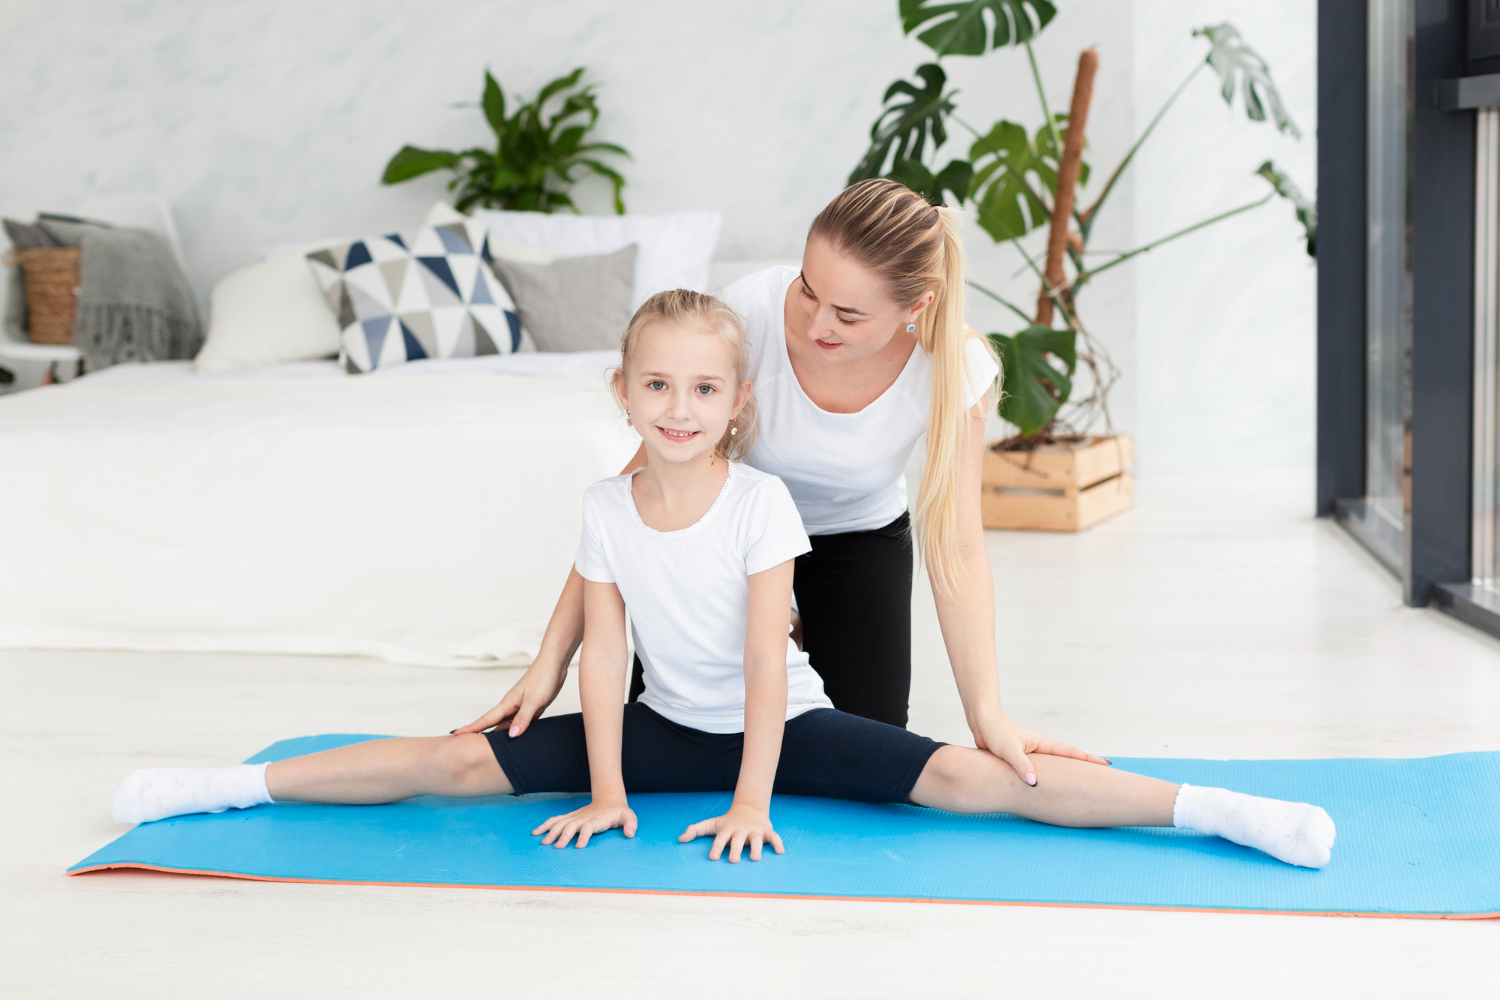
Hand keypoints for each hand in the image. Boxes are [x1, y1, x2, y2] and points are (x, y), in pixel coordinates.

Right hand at [452, 660, 566, 736]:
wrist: (554, 665)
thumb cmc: (543, 679)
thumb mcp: (534, 700)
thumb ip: (523, 718)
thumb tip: (511, 735)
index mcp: (508, 703)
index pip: (485, 719)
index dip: (471, 728)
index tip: (455, 734)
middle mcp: (511, 706)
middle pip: (492, 724)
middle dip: (479, 734)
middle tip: (465, 745)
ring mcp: (520, 707)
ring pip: (506, 725)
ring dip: (498, 736)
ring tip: (487, 749)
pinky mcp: (530, 708)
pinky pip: (519, 723)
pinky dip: (515, 731)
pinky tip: (515, 739)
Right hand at [533, 798, 637, 848]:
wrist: (609, 800)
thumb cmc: (619, 813)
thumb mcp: (629, 817)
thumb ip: (631, 824)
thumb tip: (630, 834)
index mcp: (597, 820)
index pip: (588, 827)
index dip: (584, 835)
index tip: (579, 846)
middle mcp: (584, 818)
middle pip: (571, 826)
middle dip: (564, 836)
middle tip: (557, 847)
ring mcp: (575, 817)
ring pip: (561, 823)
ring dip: (551, 831)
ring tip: (543, 842)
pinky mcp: (570, 817)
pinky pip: (556, 820)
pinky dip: (545, 825)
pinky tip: (536, 832)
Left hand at [678, 802, 783, 861]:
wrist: (749, 808)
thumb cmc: (727, 822)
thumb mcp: (711, 824)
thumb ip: (696, 830)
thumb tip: (679, 839)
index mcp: (727, 831)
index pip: (720, 840)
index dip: (717, 848)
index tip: (713, 858)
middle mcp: (740, 831)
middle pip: (738, 841)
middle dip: (736, 850)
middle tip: (734, 860)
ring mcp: (754, 831)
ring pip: (755, 840)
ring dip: (756, 848)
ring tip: (755, 858)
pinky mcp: (766, 831)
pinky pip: (773, 837)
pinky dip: (777, 843)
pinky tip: (780, 852)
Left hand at [970, 709, 1109, 785]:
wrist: (982, 722)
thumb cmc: (996, 732)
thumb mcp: (1009, 750)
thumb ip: (1021, 766)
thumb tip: (1034, 783)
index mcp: (1043, 744)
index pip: (1071, 753)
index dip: (1089, 760)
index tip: (1107, 764)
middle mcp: (1041, 748)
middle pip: (1068, 760)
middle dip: (1085, 767)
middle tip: (1104, 776)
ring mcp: (1033, 753)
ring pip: (1055, 766)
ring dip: (1068, 772)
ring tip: (1082, 784)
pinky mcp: (1022, 759)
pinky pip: (1041, 770)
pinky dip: (1050, 776)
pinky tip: (1049, 785)